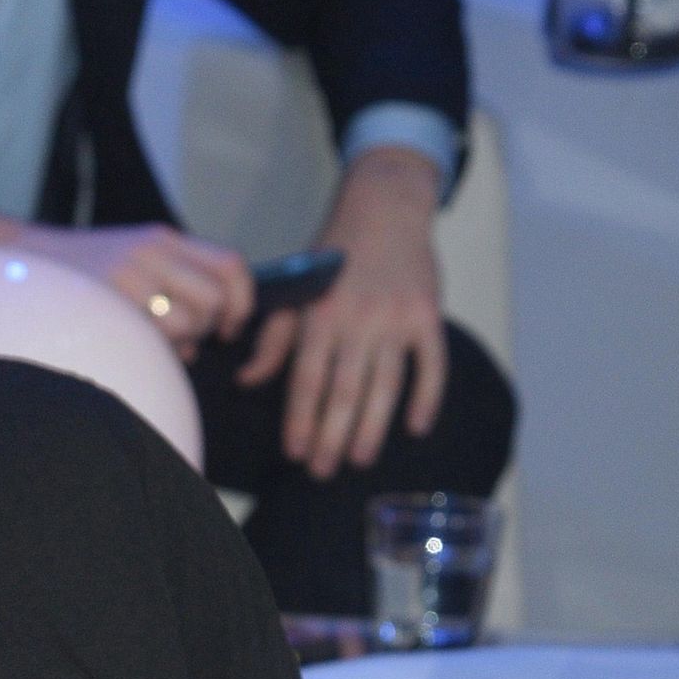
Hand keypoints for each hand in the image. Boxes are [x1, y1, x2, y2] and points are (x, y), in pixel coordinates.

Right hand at [0, 197, 254, 351]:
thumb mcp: (130, 261)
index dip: (241, 303)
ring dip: (176, 345)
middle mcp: (151, 252)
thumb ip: (171, 285)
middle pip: (212, 301)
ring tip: (149, 342)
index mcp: (162, 239)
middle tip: (183, 339)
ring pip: (184, 324)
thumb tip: (205, 336)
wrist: (12, 257)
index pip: (230, 266)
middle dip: (205, 330)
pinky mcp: (105, 301)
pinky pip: (150, 339)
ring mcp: (127, 276)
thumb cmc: (75, 274)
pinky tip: (129, 347)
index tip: (230, 326)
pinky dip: (151, 353)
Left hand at [237, 148, 445, 480]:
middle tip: (323, 471)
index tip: (295, 454)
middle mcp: (357, 318)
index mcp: (319, 315)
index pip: (306, 380)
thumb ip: (272, 340)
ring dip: (373, 427)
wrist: (384, 207)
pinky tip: (416, 427)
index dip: (300, 420)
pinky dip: (427, 396)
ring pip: (385, 384)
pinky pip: (432, 363)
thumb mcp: (294, 290)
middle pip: (344, 390)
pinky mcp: (428, 314)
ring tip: (361, 459)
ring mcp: (396, 317)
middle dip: (332, 436)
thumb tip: (247, 381)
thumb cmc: (333, 255)